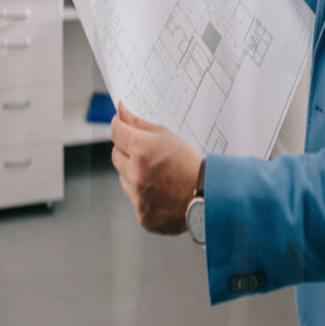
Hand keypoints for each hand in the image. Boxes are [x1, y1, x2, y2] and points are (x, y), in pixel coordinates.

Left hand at [110, 101, 201, 234]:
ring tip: (159, 172)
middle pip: (116, 155)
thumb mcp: (167, 136)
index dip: (120, 125)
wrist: (208, 195)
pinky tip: (161, 189)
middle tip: (146, 150)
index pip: (116, 132)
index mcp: (142, 150)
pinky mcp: (142, 215)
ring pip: (124, 178)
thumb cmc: (191, 163)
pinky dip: (143, 193)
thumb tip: (120, 110)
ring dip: (133, 172)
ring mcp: (137, 197)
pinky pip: (134, 198)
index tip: (122, 124)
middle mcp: (135, 174)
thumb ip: (139, 123)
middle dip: (126, 150)